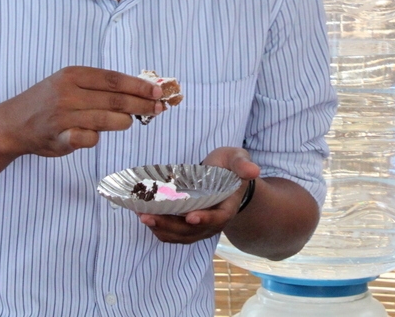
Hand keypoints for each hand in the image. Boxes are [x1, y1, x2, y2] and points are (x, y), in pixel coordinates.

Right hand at [0, 67, 163, 156]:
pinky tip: (93, 134)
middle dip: (141, 104)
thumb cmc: (50, 100)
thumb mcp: (70, 83)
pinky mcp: (59, 138)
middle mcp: (68, 93)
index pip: (114, 79)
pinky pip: (89, 139)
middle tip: (158, 108)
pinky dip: (96, 138)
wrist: (14, 123)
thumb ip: (99, 87)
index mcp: (73, 75)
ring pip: (107, 119)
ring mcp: (63, 116)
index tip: (157, 91)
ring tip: (129, 121)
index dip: (138, 86)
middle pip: (115, 99)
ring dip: (124, 121)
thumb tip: (139, 91)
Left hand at [136, 147, 259, 244]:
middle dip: (169, 225)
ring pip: (180, 235)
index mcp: (227, 206)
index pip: (218, 217)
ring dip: (160, 229)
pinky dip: (159, 228)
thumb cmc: (229, 167)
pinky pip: (173, 234)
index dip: (205, 219)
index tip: (190, 216)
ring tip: (141, 216)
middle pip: (192, 231)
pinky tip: (144, 216)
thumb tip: (253, 170)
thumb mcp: (237, 159)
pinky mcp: (187, 227)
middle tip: (148, 216)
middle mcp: (213, 222)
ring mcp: (200, 227)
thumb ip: (242, 164)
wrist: (225, 179)